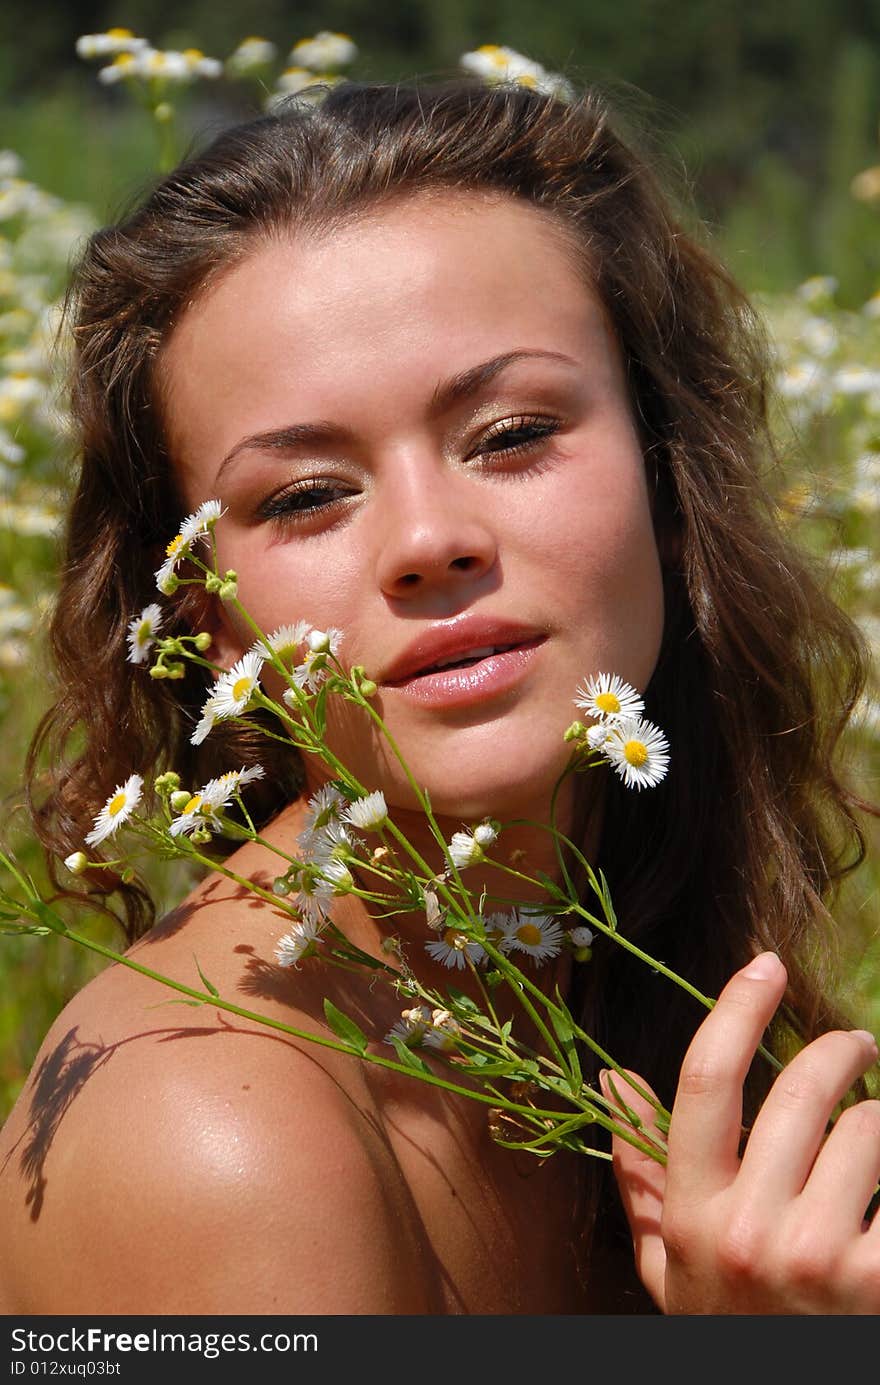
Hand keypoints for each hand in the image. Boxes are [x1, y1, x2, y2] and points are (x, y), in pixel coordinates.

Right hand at [604, 952, 879, 1313]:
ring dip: (879, 1115)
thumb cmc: (728, 1329)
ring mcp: (821, 1257)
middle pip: (799, 1090)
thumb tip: (612, 1080)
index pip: (705, 1082)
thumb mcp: (668, 1263)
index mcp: (692, 1214)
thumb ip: (640, 1171)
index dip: (736, 1009)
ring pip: (869, 1126)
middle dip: (839, 1049)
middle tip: (857, 1044)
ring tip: (876, 1131)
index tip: (763, 966)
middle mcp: (750, 1231)